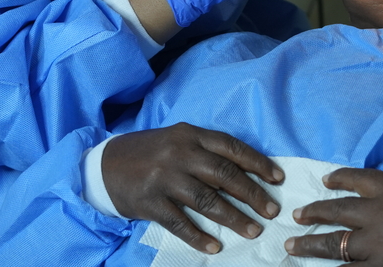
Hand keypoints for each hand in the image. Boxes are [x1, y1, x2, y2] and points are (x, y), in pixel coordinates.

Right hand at [103, 124, 283, 253]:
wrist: (104, 164)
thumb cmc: (150, 153)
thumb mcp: (178, 141)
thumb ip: (206, 151)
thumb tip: (245, 173)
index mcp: (190, 135)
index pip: (231, 147)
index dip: (257, 163)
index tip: (277, 178)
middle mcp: (180, 153)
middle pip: (224, 173)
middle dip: (251, 193)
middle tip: (271, 210)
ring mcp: (164, 177)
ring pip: (206, 199)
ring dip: (232, 218)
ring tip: (252, 231)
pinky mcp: (149, 201)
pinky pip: (179, 222)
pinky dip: (198, 237)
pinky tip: (214, 248)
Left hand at [286, 168, 382, 266]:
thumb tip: (367, 206)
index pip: (360, 178)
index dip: (339, 178)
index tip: (325, 181)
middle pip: (338, 210)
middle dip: (313, 212)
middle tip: (296, 215)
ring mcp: (378, 245)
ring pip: (333, 244)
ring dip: (310, 245)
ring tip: (293, 246)